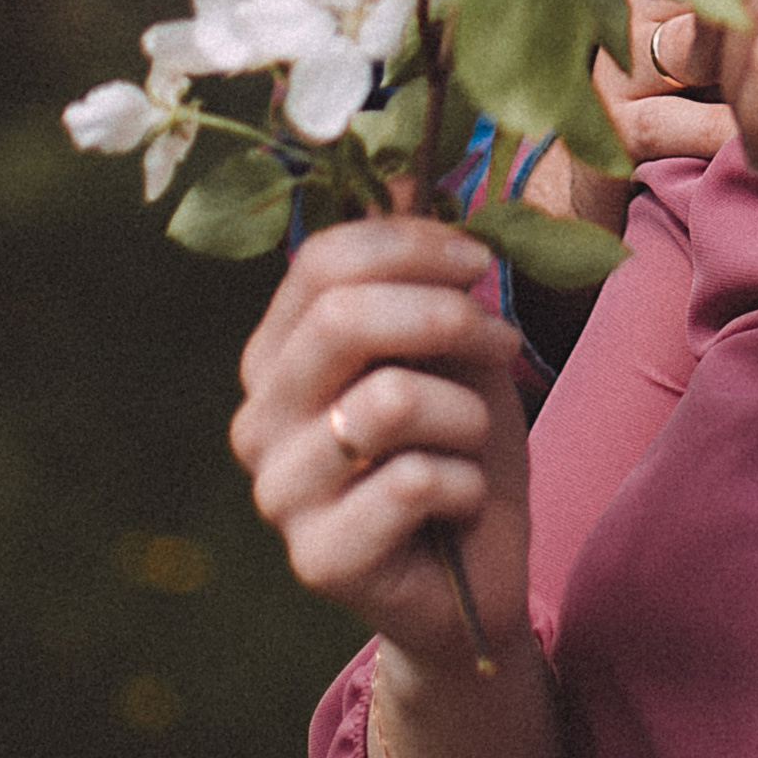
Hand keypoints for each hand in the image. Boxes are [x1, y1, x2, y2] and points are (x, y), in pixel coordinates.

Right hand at [230, 216, 533, 666]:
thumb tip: (416, 178)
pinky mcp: (316, 558)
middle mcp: (257, 418)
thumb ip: (426, 277)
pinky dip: (467, 481)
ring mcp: (277, 492)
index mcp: (278, 354)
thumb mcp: (452, 347)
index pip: (321, 260)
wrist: (474, 580)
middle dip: (446, 315)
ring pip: (389, 399)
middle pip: (343, 318)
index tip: (479, 260)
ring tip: (470, 442)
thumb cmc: (459, 449)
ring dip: (465, 412)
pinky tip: (459, 503)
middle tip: (499, 343)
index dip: (412, 244)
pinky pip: (415, 480)